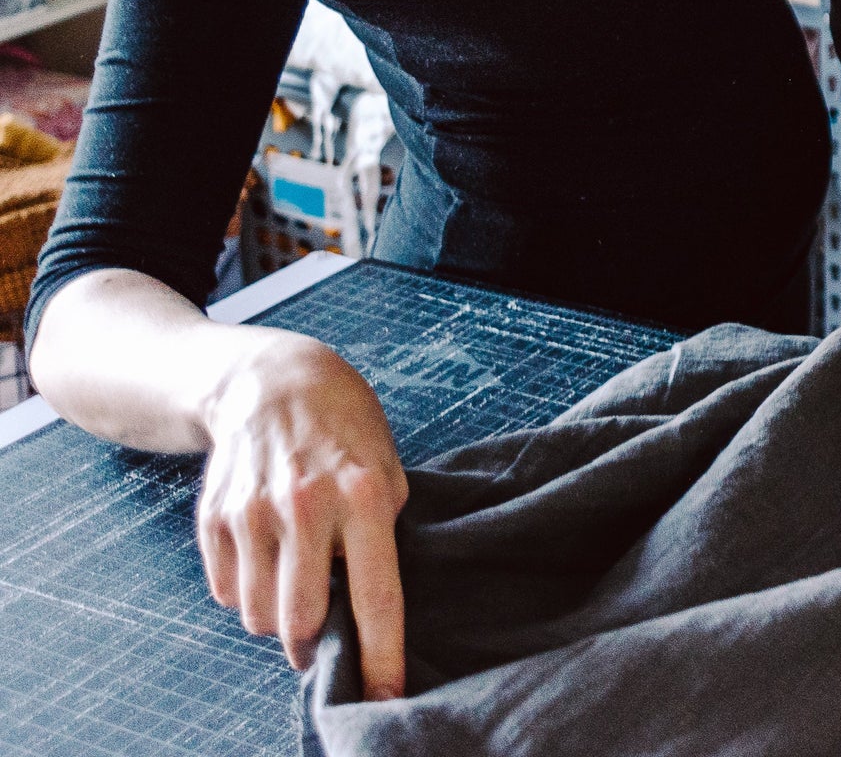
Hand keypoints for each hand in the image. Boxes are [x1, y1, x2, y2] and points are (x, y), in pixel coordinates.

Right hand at [196, 331, 408, 697]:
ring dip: (278, 618)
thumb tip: (371, 602)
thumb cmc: (343, 425)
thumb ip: (383, 527)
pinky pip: (228, 593)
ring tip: (295, 580)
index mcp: (364, 494)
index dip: (382, 654)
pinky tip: (265, 555)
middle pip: (301, 622)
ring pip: (259, 616)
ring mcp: (253, 512)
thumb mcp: (386, 463)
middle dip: (313, 646)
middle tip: (323, 640)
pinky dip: (247, 591)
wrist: (273, 381)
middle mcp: (307, 506)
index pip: (376, 594)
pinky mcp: (214, 518)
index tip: (386, 698)